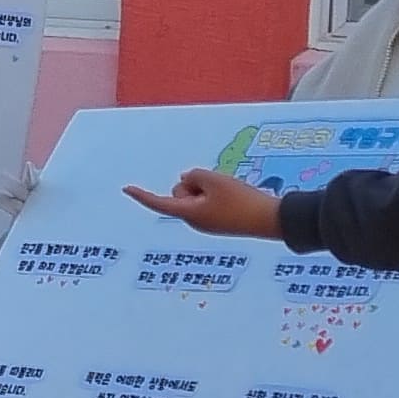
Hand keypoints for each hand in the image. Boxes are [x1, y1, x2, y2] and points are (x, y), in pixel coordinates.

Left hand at [124, 168, 284, 239]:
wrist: (272, 220)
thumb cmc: (242, 201)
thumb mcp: (214, 180)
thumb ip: (194, 176)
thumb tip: (186, 179)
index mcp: (189, 214)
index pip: (159, 202)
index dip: (142, 194)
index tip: (126, 188)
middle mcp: (194, 221)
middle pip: (181, 191)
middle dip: (194, 184)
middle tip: (218, 189)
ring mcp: (207, 222)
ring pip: (197, 193)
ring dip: (209, 187)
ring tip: (231, 194)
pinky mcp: (219, 220)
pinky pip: (210, 198)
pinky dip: (219, 192)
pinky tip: (236, 197)